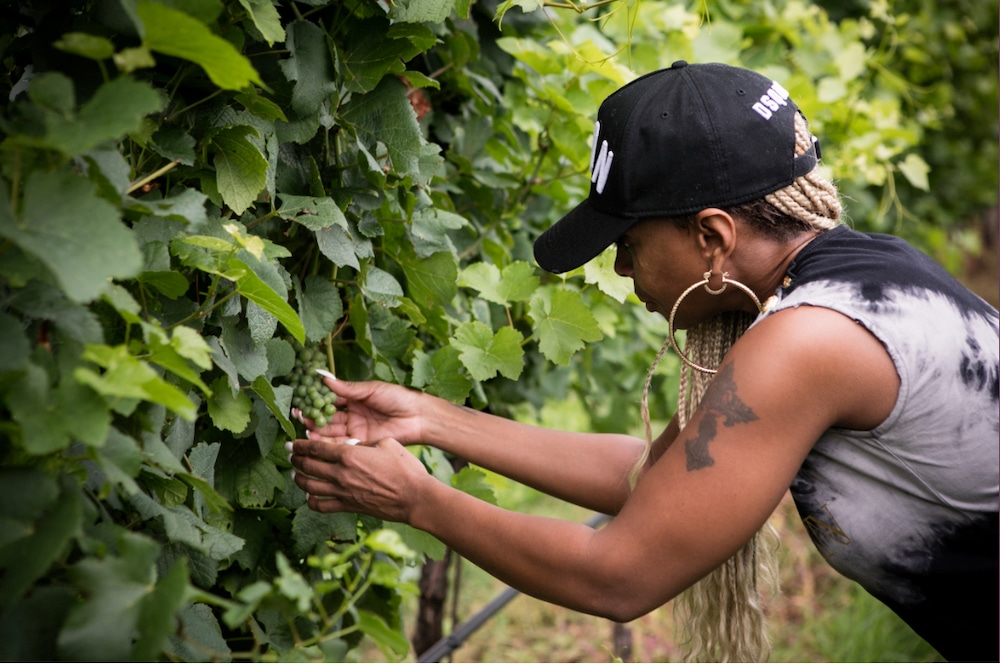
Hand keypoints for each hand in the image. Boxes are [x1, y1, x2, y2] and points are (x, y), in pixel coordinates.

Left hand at [287, 434, 429, 522]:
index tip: (293, 443)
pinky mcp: (348, 506)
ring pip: (309, 485)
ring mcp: (343, 492)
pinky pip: (321, 506)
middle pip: (308, 466)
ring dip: (298, 479)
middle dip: (295, 459)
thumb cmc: (405, 468)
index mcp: (349, 455)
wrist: (414, 497)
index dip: (301, 444)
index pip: (316, 448)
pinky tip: (310, 495)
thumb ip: (365, 443)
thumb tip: (353, 446)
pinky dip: (311, 500)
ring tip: (295, 474)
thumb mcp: (386, 443)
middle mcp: (341, 474)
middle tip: (290, 455)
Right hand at [294, 376, 426, 443]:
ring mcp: (356, 429)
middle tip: (300, 416)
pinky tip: (317, 440)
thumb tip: (323, 378)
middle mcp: (352, 415)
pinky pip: (342, 443)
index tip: (302, 400)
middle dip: (313, 416)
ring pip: (332, 431)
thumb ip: (347, 388)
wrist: (418, 417)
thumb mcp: (371, 390)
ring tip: (305, 428)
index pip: (330, 400)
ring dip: (318, 430)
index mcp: (354, 399)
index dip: (316, 400)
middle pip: (328, 417)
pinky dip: (329, 442)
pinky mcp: (361, 442)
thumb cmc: (398, 398)